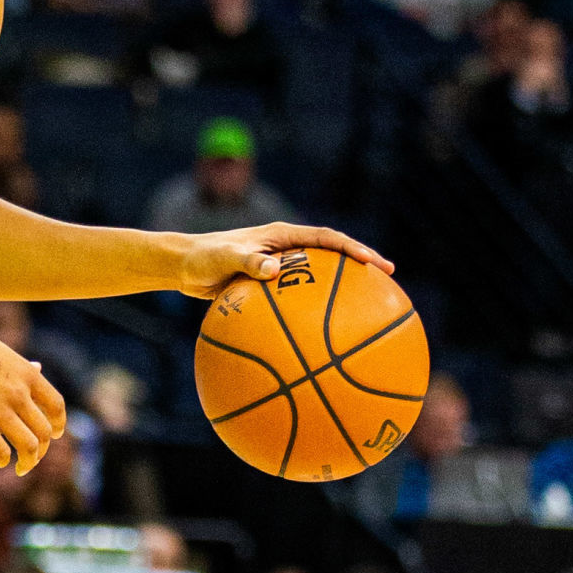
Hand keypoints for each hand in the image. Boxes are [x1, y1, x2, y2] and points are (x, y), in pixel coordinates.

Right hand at [0, 307, 65, 474]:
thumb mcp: (1, 352)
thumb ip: (21, 366)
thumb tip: (38, 368)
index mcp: (26, 375)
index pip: (56, 406)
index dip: (58, 424)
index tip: (55, 434)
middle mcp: (18, 393)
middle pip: (44, 432)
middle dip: (42, 450)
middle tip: (33, 457)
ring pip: (29, 447)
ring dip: (28, 463)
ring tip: (22, 468)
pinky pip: (1, 452)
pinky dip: (2, 460)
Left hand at [175, 223, 392, 298]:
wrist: (183, 267)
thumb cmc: (202, 258)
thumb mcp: (223, 258)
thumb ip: (247, 261)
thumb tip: (273, 270)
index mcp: (282, 235)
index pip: (326, 239)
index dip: (351, 249)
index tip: (373, 264)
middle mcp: (287, 248)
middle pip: (333, 256)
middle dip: (361, 264)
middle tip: (389, 278)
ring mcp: (282, 266)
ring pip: (321, 278)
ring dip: (344, 290)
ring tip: (369, 308)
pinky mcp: (272, 286)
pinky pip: (301, 299)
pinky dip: (314, 312)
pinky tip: (324, 337)